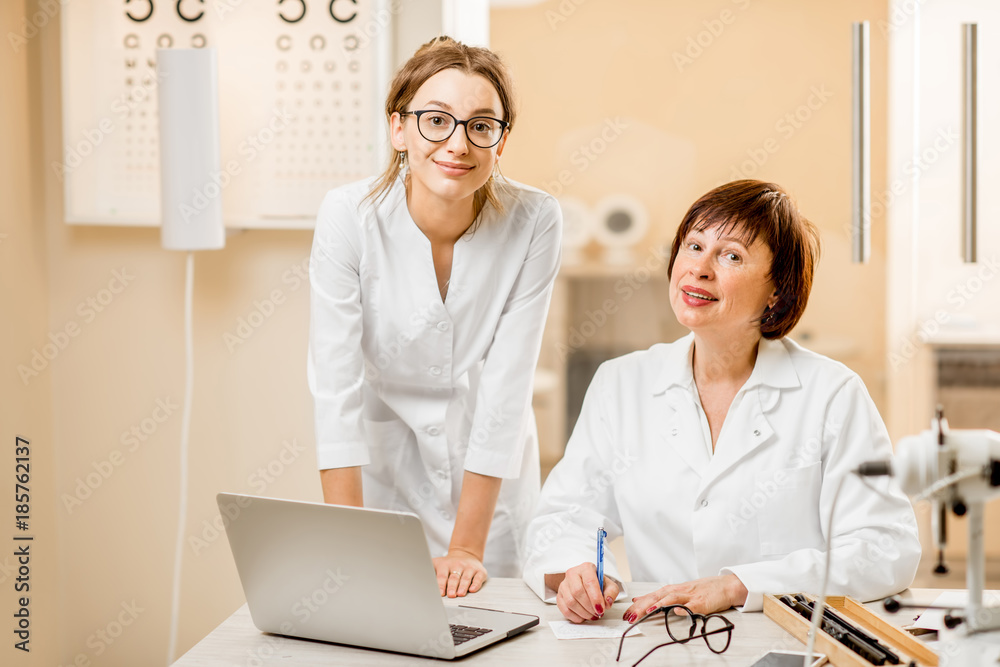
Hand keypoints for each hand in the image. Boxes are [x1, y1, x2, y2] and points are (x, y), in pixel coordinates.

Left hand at [433, 549, 486, 597]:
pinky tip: (473, 589)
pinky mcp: (480, 571)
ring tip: (460, 594)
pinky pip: (478, 578)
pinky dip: (476, 584)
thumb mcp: (437, 564)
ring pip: (466, 578)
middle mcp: (458, 565)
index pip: (442, 576)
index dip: (441, 585)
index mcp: (445, 565)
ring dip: (463, 586)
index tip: (440, 593)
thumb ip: (428, 571)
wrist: (466, 554)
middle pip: (454, 578)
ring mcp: (469, 568)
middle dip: (452, 587)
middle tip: (450, 595)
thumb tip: (414, 578)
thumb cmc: (449, 564)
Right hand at [554, 562, 621, 623]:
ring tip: (591, 615)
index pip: (589, 582)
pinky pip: (564, 609)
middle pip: (578, 592)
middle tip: (597, 613)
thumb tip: (607, 602)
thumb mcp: (609, 585)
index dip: (595, 597)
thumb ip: (611, 592)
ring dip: (583, 613)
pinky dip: (575, 616)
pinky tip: (582, 616)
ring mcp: (563, 585)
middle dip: (589, 606)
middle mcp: (572, 574)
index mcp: (586, 568)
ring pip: (570, 602)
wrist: (585, 584)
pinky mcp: (559, 595)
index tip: (601, 609)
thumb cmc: (597, 584)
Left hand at [622, 574, 746, 622]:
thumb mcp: (680, 592)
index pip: (652, 596)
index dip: (638, 604)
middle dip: (643, 606)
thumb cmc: (703, 590)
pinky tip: (677, 612)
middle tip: (631, 615)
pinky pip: (692, 606)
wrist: (725, 586)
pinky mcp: (702, 603)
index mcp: (673, 590)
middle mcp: (679, 591)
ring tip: (649, 610)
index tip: (627, 612)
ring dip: (660, 604)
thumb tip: (643, 601)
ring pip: (672, 598)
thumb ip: (663, 597)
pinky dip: (684, 609)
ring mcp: (690, 596)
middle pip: (658, 597)